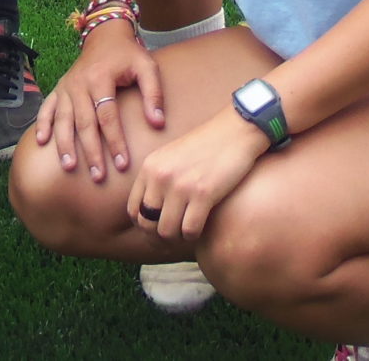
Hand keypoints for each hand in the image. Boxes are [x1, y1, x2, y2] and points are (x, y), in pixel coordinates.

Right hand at [35, 20, 164, 181]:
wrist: (105, 36)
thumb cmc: (128, 54)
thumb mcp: (147, 66)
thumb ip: (153, 93)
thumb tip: (157, 123)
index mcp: (101, 78)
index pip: (108, 116)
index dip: (116, 141)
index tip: (122, 164)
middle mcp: (79, 83)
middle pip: (84, 122)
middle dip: (91, 151)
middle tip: (98, 176)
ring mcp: (66, 86)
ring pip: (63, 119)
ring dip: (65, 144)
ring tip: (70, 166)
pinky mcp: (58, 89)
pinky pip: (47, 108)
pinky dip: (42, 124)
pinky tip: (41, 142)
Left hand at [126, 109, 268, 242]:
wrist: (235, 130)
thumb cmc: (206, 146)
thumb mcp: (171, 157)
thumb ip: (157, 179)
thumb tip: (149, 214)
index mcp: (150, 167)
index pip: (133, 210)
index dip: (144, 227)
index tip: (158, 229)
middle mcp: (160, 176)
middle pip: (147, 225)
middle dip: (159, 237)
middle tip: (173, 237)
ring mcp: (181, 185)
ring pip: (167, 232)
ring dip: (177, 239)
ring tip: (187, 232)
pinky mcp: (203, 193)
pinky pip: (189, 230)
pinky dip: (194, 236)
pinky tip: (201, 227)